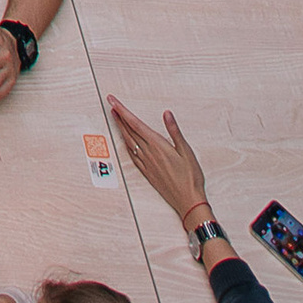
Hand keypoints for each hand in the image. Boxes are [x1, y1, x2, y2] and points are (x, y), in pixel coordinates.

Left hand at [109, 100, 208, 220]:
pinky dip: (126, 145)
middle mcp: (149, 153)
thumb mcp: (186, 151)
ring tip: (115, 118)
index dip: (123, 111)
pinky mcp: (147, 173)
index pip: (135, 123)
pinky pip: (133, 156)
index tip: (113, 101)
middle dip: (119, 116)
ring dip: (121, 129)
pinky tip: (125, 142)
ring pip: (129, 142)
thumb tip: (166, 113)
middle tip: (111, 104)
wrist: (189, 201)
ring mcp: (147, 164)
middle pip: (130, 131)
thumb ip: (174, 131)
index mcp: (157, 145)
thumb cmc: (190, 177)